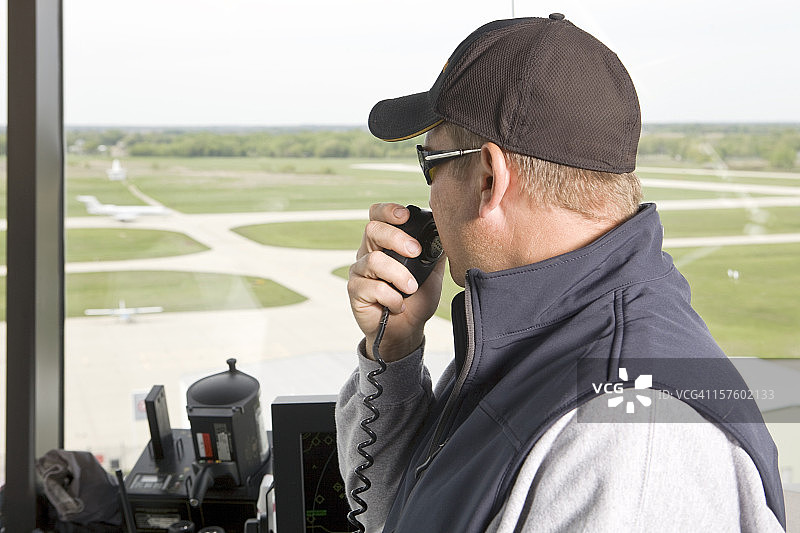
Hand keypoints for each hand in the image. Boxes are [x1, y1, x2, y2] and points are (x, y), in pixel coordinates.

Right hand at [348, 203, 445, 361]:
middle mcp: (368, 252)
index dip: (388, 210)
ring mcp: (360, 271)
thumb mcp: (433, 272)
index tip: (405, 216)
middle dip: (396, 238)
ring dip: (398, 274)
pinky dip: (391, 297)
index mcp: (385, 242)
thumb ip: (435, 250)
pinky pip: (372, 287)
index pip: (378, 216)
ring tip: (411, 288)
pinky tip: (399, 305)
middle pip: (372, 230)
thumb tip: (444, 230)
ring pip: (374, 260)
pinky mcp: (355, 291)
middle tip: (415, 252)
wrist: (407, 330)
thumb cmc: (417, 299)